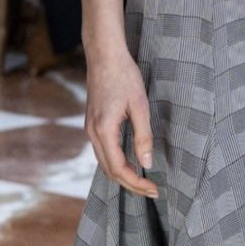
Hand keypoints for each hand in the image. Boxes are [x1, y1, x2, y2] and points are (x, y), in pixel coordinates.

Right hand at [84, 47, 157, 197]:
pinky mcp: (92, 123)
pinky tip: (130, 162)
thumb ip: (143, 136)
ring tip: (143, 181)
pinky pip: (102, 151)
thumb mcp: (140, 106)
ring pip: (104, 163)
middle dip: (130, 184)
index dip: (137, 183)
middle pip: (109, 171)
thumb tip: (147, 164)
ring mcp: (90, 128)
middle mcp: (92, 133)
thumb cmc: (124, 76)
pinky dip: (116, 162)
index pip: (119, 169)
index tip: (154, 188)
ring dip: (122, 175)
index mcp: (103, 130)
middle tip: (152, 190)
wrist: (104, 55)